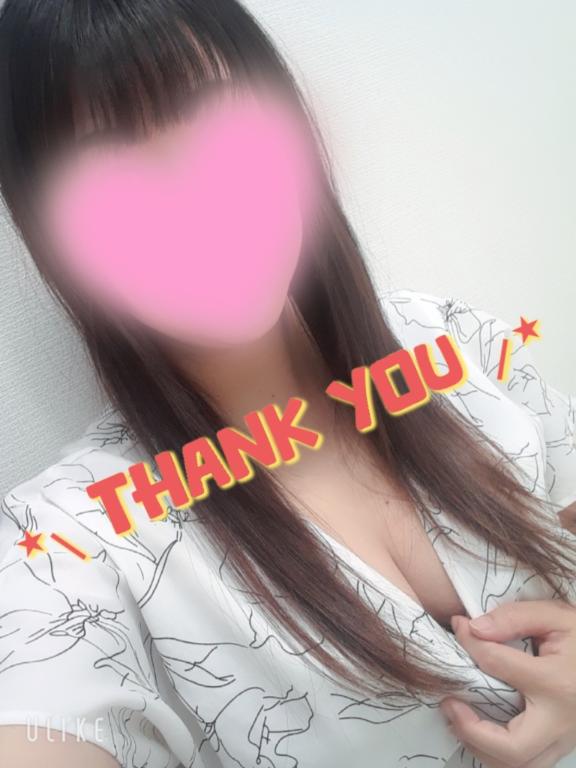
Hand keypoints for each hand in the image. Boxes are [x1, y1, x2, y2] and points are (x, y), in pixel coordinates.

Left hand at [441, 601, 575, 767]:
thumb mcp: (555, 616)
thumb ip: (514, 618)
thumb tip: (473, 628)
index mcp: (556, 682)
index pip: (497, 664)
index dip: (469, 643)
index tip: (458, 628)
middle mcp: (560, 720)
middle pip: (512, 748)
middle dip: (471, 730)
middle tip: (450, 702)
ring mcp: (563, 739)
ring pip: (518, 765)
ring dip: (481, 747)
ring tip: (460, 717)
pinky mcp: (561, 745)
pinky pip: (527, 762)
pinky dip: (496, 752)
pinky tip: (481, 727)